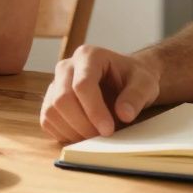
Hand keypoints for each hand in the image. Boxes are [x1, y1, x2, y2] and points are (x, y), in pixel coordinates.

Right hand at [40, 45, 160, 143]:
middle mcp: (66, 67)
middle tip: (103, 137)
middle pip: (62, 99)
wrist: (125, 82)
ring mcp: (55, 84)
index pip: (82, 85)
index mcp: (88, 55)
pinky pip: (47, 122)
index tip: (109, 130)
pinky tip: (84, 134)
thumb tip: (124, 114)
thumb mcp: (145, 84)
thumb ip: (136, 96)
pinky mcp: (50, 101)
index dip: (94, 111)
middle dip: (82, 124)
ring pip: (51, 112)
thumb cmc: (134, 79)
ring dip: (73, 131)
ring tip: (96, 136)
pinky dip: (64, 134)